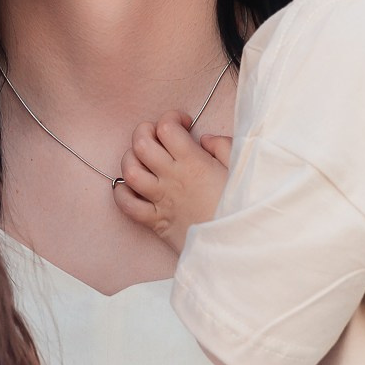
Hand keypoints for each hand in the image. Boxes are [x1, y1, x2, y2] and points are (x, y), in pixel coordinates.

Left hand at [113, 111, 232, 253]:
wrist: (239, 246)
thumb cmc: (243, 207)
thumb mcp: (242, 169)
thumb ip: (223, 147)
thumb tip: (205, 138)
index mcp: (194, 162)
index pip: (167, 127)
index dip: (171, 117)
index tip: (183, 123)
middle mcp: (172, 178)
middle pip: (141, 144)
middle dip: (145, 131)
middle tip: (158, 135)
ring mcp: (161, 200)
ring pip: (129, 171)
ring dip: (130, 159)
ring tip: (143, 158)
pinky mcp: (156, 222)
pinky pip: (127, 206)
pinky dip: (122, 193)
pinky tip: (130, 187)